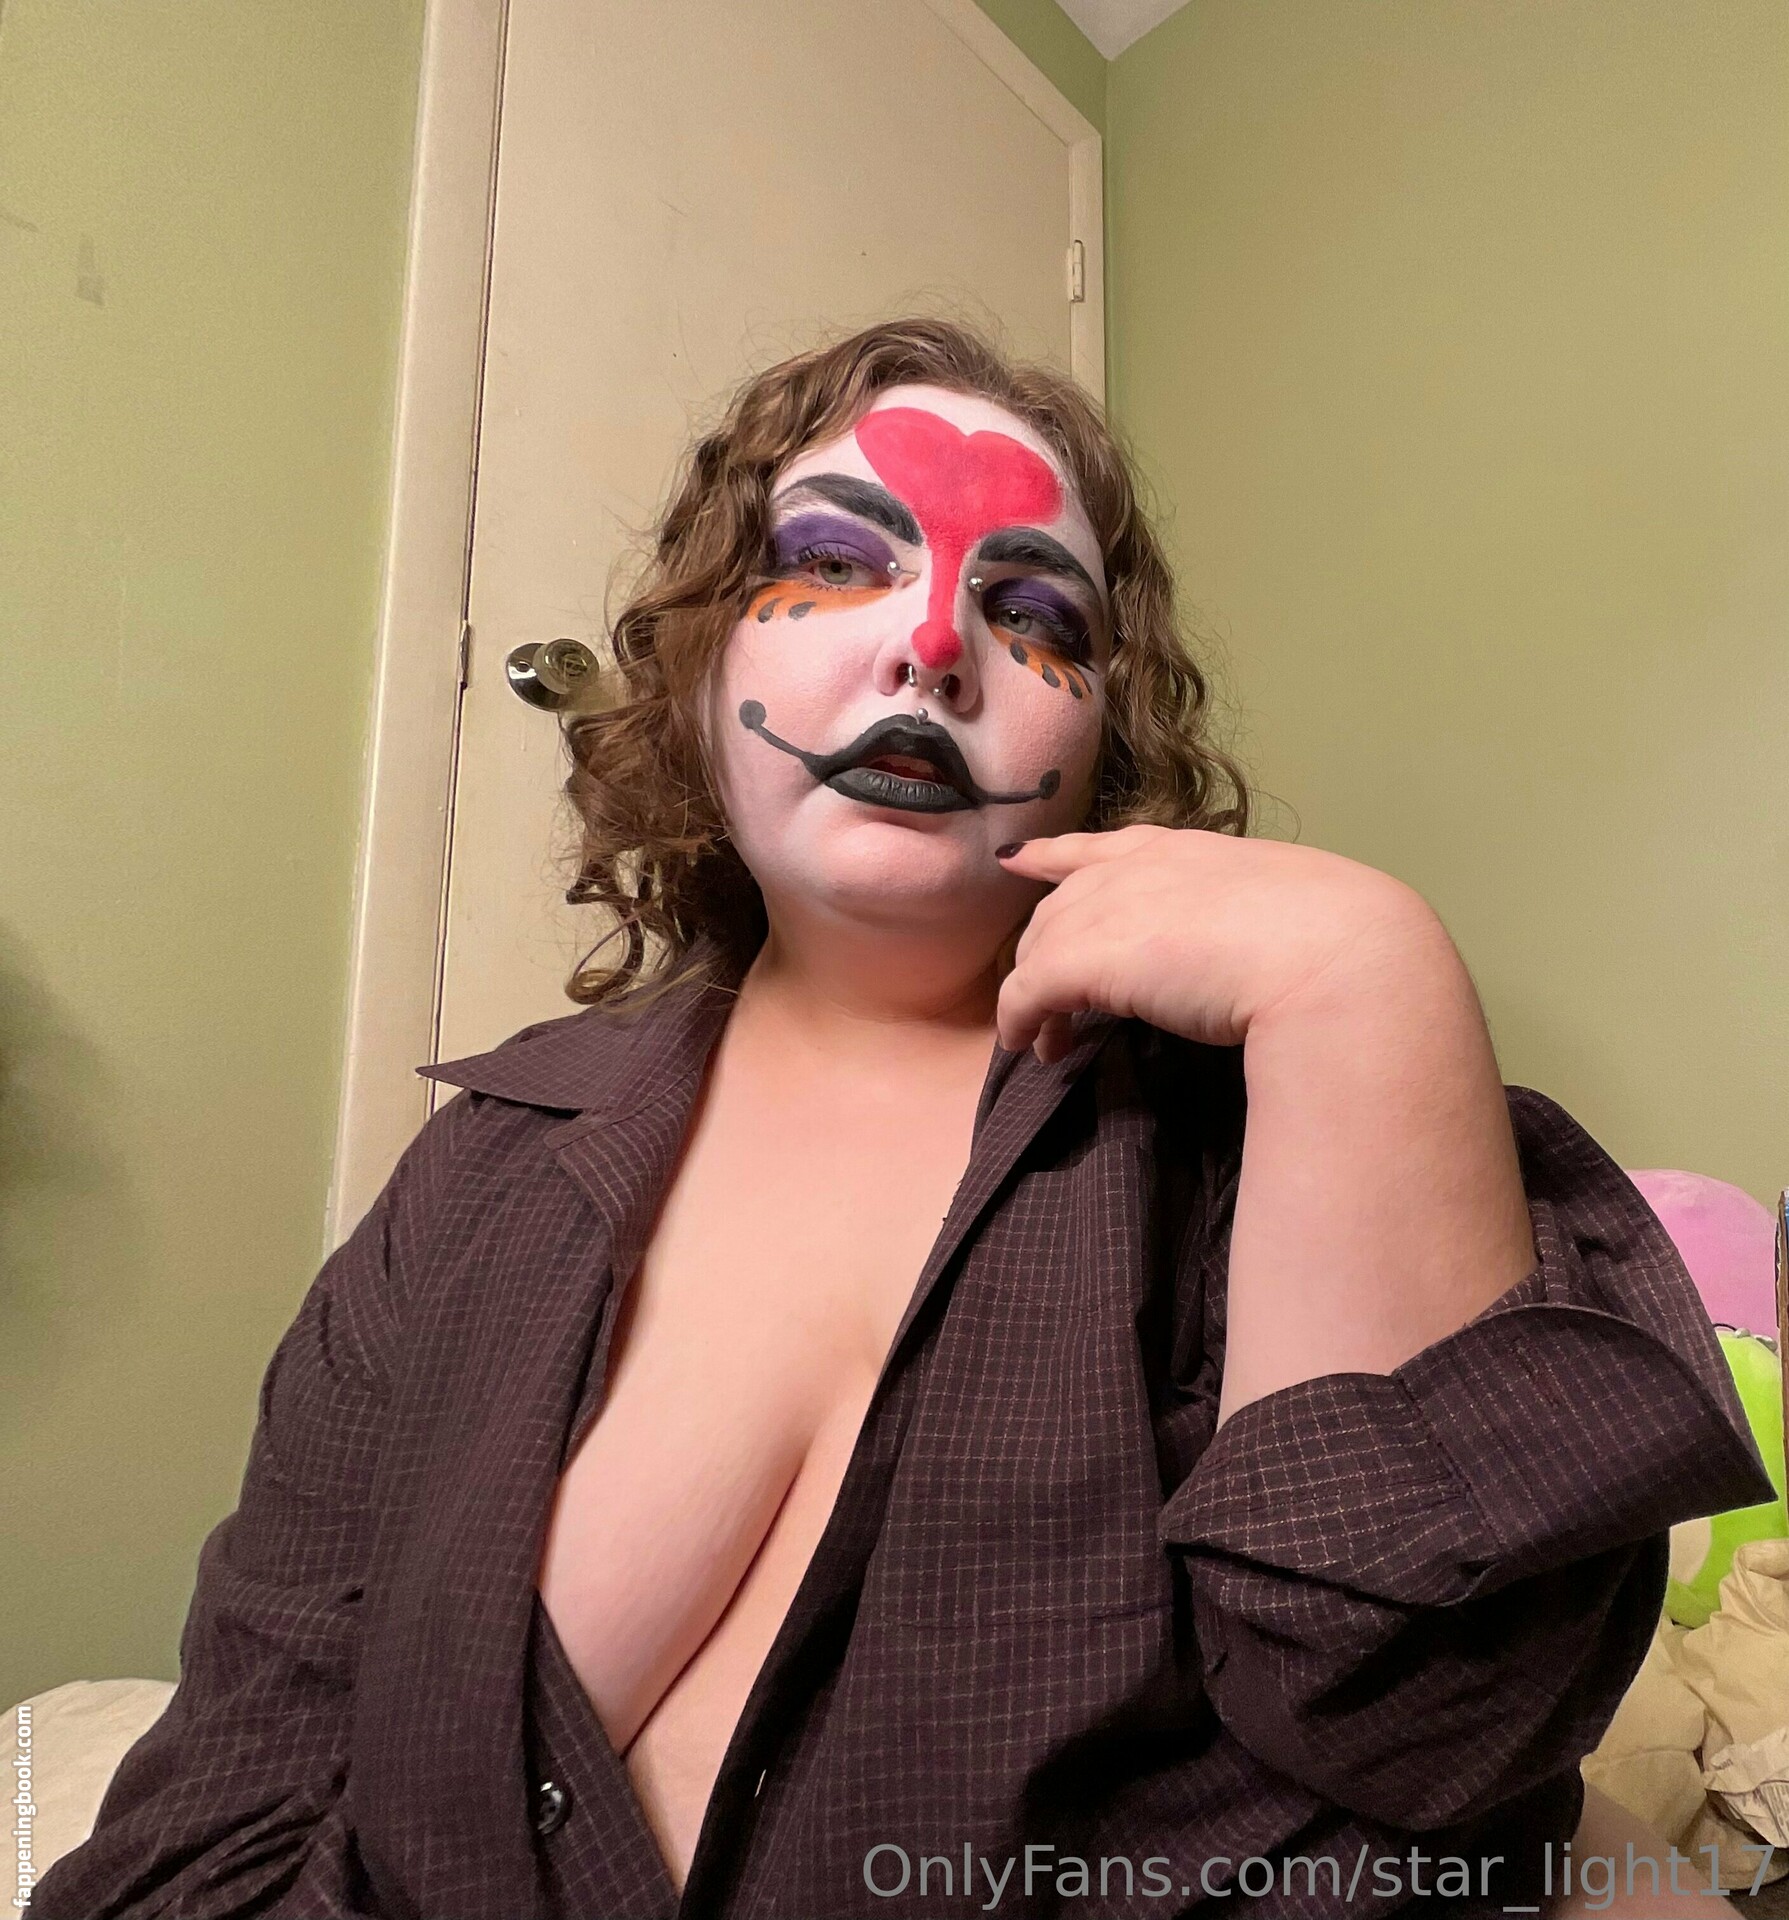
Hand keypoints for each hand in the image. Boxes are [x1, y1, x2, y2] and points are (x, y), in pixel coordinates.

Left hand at [997, 824, 1533, 1414]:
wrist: (1344, 959)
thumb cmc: (1347, 945)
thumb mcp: (1302, 913)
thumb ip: (1264, 923)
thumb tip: (1269, 957)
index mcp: (1204, 853)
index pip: (1116, 844)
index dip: (1063, 853)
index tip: (1024, 860)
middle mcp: (1149, 868)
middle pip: (1068, 896)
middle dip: (1047, 939)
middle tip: (1041, 991)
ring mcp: (1118, 907)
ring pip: (1044, 942)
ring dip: (1035, 989)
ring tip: (1039, 1038)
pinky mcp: (1093, 957)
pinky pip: (1033, 988)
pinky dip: (1024, 1017)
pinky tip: (1031, 1047)